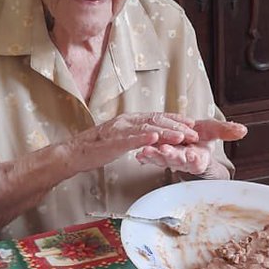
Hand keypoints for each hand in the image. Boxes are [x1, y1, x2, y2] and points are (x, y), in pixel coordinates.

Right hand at [72, 112, 197, 172]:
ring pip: (147, 128)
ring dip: (166, 132)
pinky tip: (156, 138)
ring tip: (182, 136)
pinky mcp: (112, 142)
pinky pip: (130, 139)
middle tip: (194, 132)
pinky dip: (144, 138)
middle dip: (177, 125)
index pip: (157, 116)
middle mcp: (127, 121)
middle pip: (156, 120)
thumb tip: (153, 137)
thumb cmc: (97, 149)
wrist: (75, 152)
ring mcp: (119, 130)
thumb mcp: (122, 139)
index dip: (175, 119)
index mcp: (130, 120)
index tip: (191, 122)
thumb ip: (136, 136)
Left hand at [135, 118, 246, 176]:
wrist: (189, 146)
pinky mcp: (157, 157)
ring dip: (153, 156)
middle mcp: (183, 161)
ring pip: (161, 161)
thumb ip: (226, 131)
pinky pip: (150, 159)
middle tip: (165, 151)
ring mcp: (169, 161)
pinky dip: (144, 157)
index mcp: (198, 158)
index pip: (198, 160)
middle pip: (177, 161)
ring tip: (145, 152)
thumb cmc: (200, 140)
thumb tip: (243, 130)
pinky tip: (138, 154)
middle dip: (171, 156)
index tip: (193, 155)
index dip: (195, 158)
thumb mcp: (214, 132)